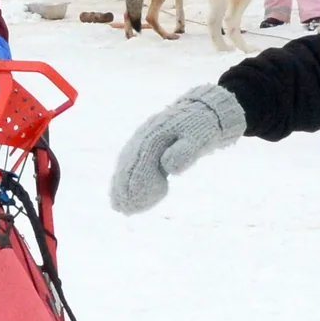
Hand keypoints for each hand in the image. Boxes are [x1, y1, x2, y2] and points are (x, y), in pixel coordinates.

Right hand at [110, 83, 248, 214]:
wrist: (201, 111)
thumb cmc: (201, 127)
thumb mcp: (199, 138)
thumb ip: (185, 152)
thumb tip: (168, 166)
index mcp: (156, 134)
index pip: (142, 161)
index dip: (137, 184)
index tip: (134, 202)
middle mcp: (144, 136)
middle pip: (130, 164)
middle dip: (125, 188)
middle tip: (122, 209)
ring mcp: (141, 139)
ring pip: (127, 164)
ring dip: (121, 185)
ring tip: (117, 205)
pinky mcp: (144, 144)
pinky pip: (130, 162)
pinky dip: (125, 177)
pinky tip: (121, 191)